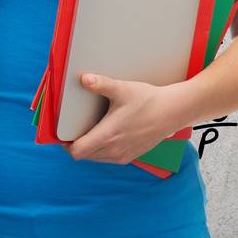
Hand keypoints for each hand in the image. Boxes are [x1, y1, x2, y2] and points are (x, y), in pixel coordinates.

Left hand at [64, 73, 183, 164]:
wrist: (173, 112)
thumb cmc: (148, 100)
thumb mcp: (122, 89)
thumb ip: (101, 84)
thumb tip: (83, 79)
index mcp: (108, 136)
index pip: (77, 151)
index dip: (66, 143)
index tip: (64, 131)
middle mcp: (114, 150)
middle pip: (84, 155)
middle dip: (76, 143)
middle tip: (74, 126)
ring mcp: (123, 155)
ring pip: (95, 158)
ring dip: (89, 147)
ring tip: (90, 129)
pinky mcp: (130, 156)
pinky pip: (108, 158)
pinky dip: (102, 150)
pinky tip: (106, 133)